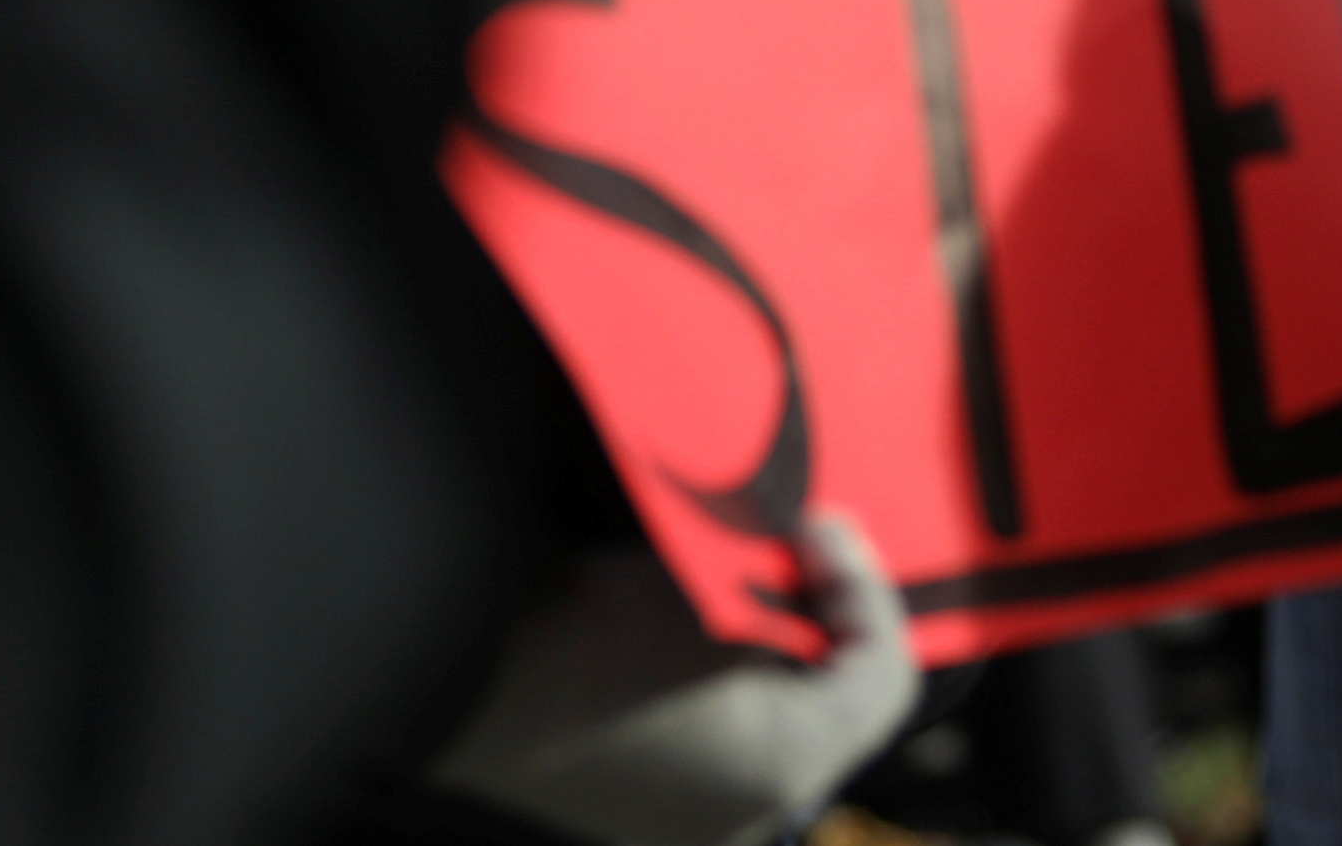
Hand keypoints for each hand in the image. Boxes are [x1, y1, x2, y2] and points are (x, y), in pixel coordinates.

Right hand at [423, 512, 924, 845]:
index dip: (865, 589)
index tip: (823, 525)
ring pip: (778, 729)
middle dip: (822, 624)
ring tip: (749, 586)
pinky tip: (700, 637)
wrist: (461, 666)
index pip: (880, 678)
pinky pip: (720, 748)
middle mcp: (748, 818)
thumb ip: (794, 579)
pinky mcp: (645, 814)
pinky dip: (727, 690)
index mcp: (784, 768)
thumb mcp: (718, 583)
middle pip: (833, 711)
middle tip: (800, 551)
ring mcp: (692, 826)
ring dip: (777, 655)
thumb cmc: (591, 625)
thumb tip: (824, 553)